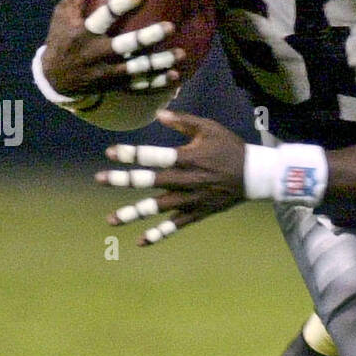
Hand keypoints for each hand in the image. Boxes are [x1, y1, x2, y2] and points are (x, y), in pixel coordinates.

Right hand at [41, 0, 183, 98]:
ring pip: (138, 68)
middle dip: (148, 37)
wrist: (55, 79)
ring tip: (182, 53)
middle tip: (170, 27)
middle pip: (126, 45)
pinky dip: (158, 82)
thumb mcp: (62, 14)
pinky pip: (139, 85)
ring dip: (160, 62)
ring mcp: (107, 72)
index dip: (121, 4)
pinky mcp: (115, 85)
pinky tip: (176, 75)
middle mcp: (97, 53)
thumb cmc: (61, 38)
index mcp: (84, 32)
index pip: (104, 16)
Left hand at [95, 111, 245, 244]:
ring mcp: (192, 199)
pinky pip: (176, 225)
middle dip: (123, 180)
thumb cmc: (230, 147)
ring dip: (133, 213)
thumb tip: (159, 113)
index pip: (154, 155)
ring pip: (157, 208)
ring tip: (110, 220)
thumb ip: (183, 121)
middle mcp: (187, 180)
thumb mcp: (209, 128)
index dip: (131, 153)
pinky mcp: (198, 213)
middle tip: (99, 179)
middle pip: (150, 181)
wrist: (256, 176)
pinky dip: (159, 234)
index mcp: (188, 158)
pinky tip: (140, 241)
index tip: (111, 152)